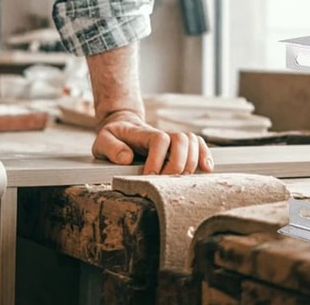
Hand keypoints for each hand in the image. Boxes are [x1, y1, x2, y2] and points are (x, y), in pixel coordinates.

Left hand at [92, 110, 213, 174]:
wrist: (123, 127)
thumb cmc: (114, 136)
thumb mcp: (103, 140)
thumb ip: (111, 147)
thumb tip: (126, 158)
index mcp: (143, 134)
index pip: (160, 139)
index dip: (158, 159)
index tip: (149, 175)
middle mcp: (162, 135)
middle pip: (182, 140)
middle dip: (177, 164)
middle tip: (165, 182)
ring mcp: (172, 140)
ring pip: (193, 141)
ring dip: (191, 162)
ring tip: (180, 180)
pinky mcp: (179, 147)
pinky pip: (198, 145)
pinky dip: (205, 155)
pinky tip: (206, 168)